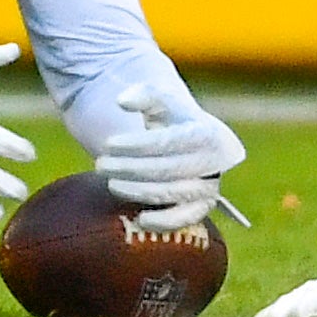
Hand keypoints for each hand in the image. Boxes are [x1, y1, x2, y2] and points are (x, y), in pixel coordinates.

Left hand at [94, 85, 244, 231]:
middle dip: (131, 168)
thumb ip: (143, 94)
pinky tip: (140, 219)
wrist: (182, 142)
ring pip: (173, 193)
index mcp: (209, 133)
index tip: (109, 144)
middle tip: (101, 164)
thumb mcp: (158, 100)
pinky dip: (164, 222)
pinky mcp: (199, 209)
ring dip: (138, 191)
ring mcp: (209, 187)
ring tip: (111, 183)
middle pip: (170, 169)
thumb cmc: (167, 119)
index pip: (171, 141)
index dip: (138, 144)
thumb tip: (123, 100)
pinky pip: (184, 220)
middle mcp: (215, 163)